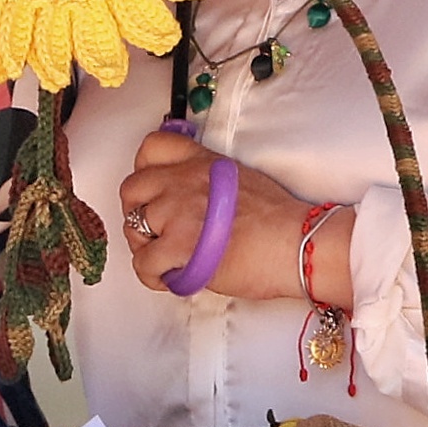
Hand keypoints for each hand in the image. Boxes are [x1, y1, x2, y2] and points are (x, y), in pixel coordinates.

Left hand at [117, 131, 351, 303]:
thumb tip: (192, 205)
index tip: (152, 191)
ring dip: (146, 248)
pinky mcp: (178, 244)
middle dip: (136, 213)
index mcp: (201, 162)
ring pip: (133, 228)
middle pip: (131, 189)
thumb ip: (209, 183)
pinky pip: (143, 264)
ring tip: (169, 261)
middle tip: (156, 234)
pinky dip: (152, 276)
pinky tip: (173, 279)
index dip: (143, 170)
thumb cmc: (279, 221)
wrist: (297, 244)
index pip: (152, 147)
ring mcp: (178, 210)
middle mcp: (184, 179)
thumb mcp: (240, 179)